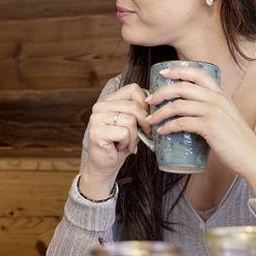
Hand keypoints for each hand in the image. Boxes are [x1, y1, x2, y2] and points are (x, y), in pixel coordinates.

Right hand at [79, 83, 150, 199]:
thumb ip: (139, 111)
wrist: (106, 165)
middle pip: (133, 106)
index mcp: (109, 100)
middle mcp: (100, 106)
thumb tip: (159, 105)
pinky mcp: (96, 131)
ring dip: (134, 136)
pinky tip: (120, 148)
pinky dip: (127, 143)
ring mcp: (96, 118)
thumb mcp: (133, 124)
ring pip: (130, 120)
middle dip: (144, 123)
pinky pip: (124, 132)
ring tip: (127, 143)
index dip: (145, 104)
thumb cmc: (121, 144)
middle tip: (144, 135)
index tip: (147, 119)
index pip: (133, 89)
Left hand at [146, 66, 255, 193]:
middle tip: (149, 100)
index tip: (162, 73)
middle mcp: (217, 99)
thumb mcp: (225, 117)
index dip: (178, 71)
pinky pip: (182, 123)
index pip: (198, 73)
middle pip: (182, 87)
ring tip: (150, 119)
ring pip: (179, 105)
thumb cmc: (235, 140)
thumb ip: (209, 109)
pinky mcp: (210, 127)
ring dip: (160, 112)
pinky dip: (168, 126)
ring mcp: (214, 112)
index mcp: (221, 94)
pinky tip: (161, 131)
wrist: (252, 156)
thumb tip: (187, 110)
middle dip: (161, 92)